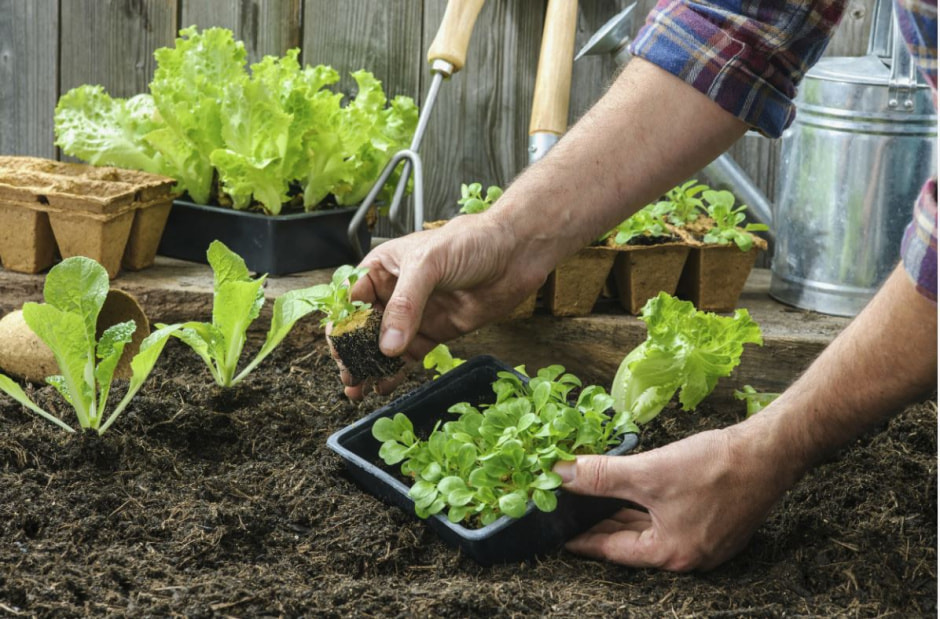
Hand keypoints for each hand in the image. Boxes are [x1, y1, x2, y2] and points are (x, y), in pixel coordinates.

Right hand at [340, 214, 550, 398]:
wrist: (516, 253)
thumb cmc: (471, 241)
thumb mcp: (429, 264)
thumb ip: (406, 304)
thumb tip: (387, 344)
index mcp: (383, 268)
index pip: (351, 299)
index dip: (341, 324)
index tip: (337, 349)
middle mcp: (395, 292)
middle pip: (364, 328)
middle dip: (352, 352)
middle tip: (348, 375)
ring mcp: (416, 315)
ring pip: (384, 346)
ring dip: (370, 367)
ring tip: (358, 388)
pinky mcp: (436, 332)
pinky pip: (410, 356)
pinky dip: (396, 372)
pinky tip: (384, 387)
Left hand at [554, 420, 799, 570]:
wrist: (770, 452)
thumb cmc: (715, 467)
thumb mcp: (649, 473)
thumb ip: (602, 476)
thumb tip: (561, 475)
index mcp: (671, 554)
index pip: (613, 550)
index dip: (583, 539)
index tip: (559, 534)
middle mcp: (689, 555)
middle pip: (632, 542)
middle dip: (601, 525)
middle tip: (571, 514)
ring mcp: (706, 541)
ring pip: (651, 530)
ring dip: (624, 515)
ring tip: (595, 502)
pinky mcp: (716, 522)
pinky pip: (670, 520)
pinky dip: (647, 508)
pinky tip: (633, 492)